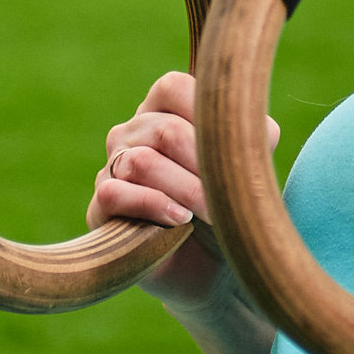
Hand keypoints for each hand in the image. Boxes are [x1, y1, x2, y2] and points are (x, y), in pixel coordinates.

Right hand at [89, 70, 280, 311]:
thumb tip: (253, 125)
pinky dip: (151, 206)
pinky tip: (178, 221)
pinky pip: (114, 194)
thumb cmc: (230, 204)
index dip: (205, 118)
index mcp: (165, 109)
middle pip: (166, 131)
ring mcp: (112, 168)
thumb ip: (252, 133)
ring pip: (141, 162)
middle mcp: (133, 132)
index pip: (172, 87)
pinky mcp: (100, 208)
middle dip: (203, 166)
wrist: (217, 265)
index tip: (231, 152)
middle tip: (225, 195)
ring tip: (208, 213)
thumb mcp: (249, 163)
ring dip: (185, 190)